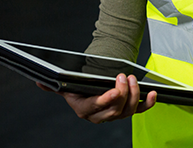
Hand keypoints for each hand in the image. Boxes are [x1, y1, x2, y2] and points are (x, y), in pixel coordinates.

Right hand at [37, 73, 156, 123]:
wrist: (93, 91)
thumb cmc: (81, 88)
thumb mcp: (67, 86)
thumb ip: (54, 86)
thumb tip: (39, 82)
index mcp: (85, 109)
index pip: (97, 107)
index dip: (108, 100)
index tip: (115, 89)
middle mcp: (101, 115)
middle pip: (115, 110)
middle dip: (123, 93)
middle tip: (124, 76)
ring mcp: (116, 114)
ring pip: (128, 110)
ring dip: (134, 94)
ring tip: (133, 78)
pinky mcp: (128, 110)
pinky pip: (141, 110)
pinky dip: (148, 103)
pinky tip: (153, 93)